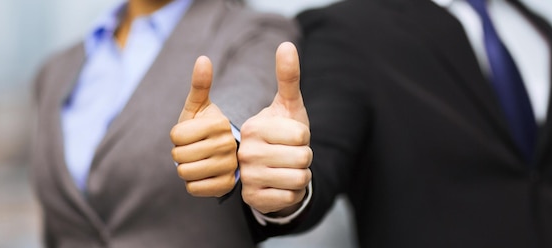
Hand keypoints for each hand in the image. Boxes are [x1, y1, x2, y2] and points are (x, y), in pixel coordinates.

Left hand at [170, 56, 236, 196]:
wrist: (220, 153)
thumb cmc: (203, 127)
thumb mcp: (198, 105)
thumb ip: (199, 84)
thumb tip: (203, 58)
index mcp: (219, 124)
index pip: (176, 136)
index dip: (177, 136)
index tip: (190, 134)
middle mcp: (228, 145)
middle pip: (179, 156)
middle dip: (179, 153)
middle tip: (193, 149)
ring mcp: (229, 167)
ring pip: (185, 173)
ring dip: (185, 168)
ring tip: (197, 161)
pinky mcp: (226, 186)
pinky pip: (193, 188)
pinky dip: (192, 183)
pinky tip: (203, 175)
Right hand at [239, 42, 311, 214]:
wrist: (270, 169)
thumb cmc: (283, 134)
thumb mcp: (288, 106)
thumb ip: (288, 77)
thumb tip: (286, 45)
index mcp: (254, 128)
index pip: (301, 135)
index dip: (304, 137)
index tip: (289, 138)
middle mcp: (246, 153)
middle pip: (303, 158)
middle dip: (305, 157)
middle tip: (289, 155)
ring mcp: (248, 178)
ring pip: (300, 178)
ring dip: (301, 175)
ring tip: (287, 169)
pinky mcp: (253, 199)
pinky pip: (292, 196)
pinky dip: (294, 192)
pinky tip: (282, 185)